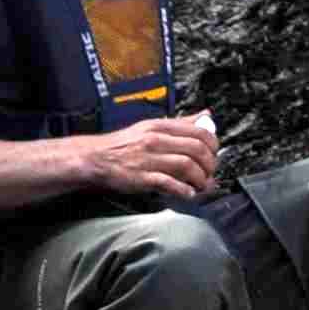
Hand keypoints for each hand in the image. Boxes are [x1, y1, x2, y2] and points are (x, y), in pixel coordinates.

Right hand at [78, 114, 219, 202]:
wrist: (94, 157)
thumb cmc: (125, 144)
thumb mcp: (152, 126)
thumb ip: (181, 123)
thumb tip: (206, 116)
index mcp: (160, 126)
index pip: (199, 132)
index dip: (213, 146)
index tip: (214, 155)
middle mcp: (155, 140)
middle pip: (196, 149)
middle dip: (210, 165)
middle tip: (210, 173)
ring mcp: (148, 158)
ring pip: (186, 166)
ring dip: (200, 179)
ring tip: (201, 186)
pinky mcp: (141, 177)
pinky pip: (169, 183)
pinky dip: (183, 190)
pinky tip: (188, 193)